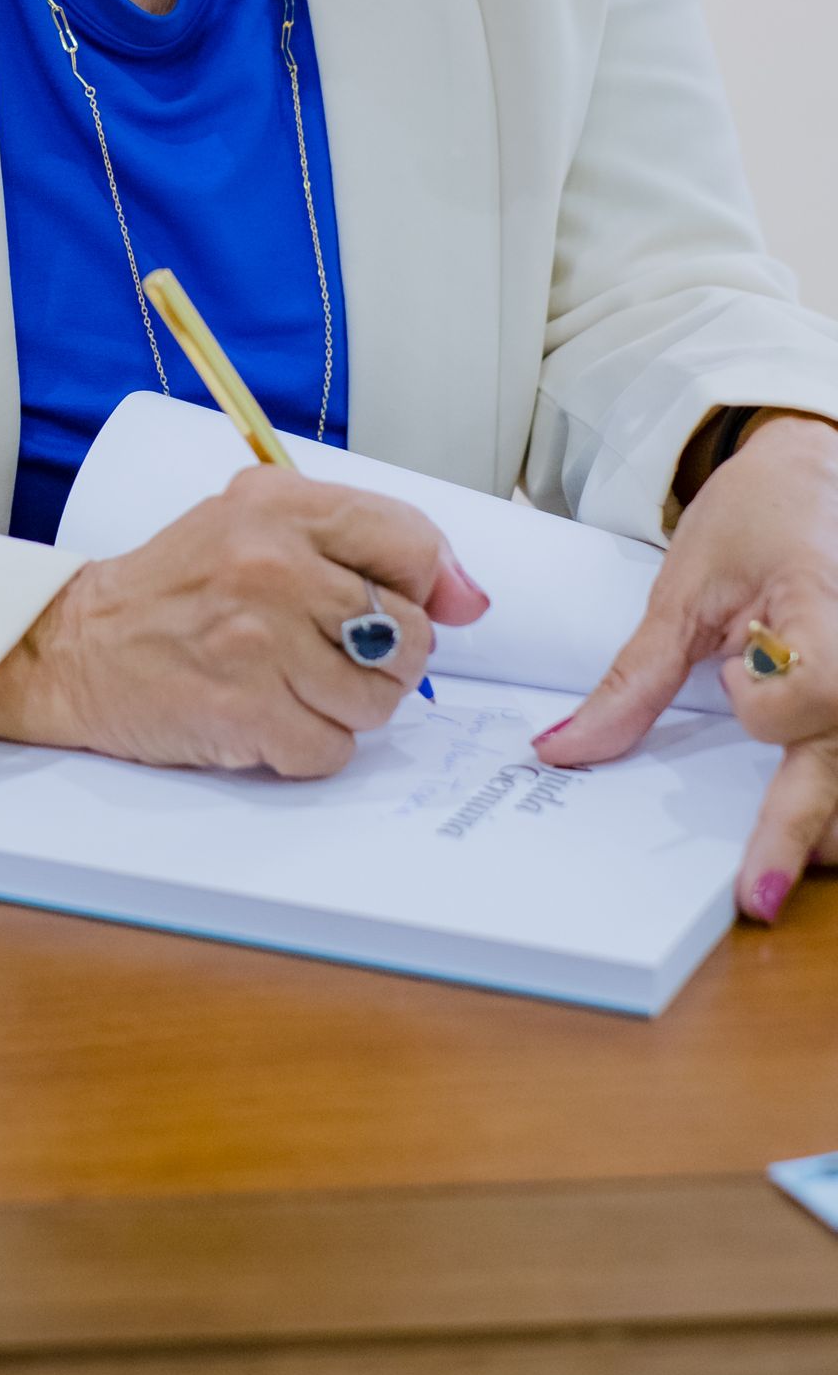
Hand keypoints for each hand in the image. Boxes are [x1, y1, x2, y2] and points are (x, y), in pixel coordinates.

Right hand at [0, 470, 490, 776]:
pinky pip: (332, 750)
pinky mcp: (246, 712)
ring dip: (345, 709)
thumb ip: (364, 545)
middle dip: (381, 660)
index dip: (422, 587)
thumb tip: (470, 599)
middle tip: (322, 653)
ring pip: (379, 701)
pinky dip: (307, 747)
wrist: (75, 647)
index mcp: (281, 506)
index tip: (394, 603)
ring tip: (288, 685)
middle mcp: (274, 565)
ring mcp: (260, 642)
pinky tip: (264, 717)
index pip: (413, 543)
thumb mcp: (259, 527)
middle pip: (408, 636)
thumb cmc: (178, 589)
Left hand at [533, 416, 837, 922]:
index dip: (774, 703)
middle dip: (800, 829)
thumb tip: (563, 751)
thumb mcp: (684, 587)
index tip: (734, 689)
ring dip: (822, 822)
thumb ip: (636, 677)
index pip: (818, 684)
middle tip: (753, 896)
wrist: (814, 478)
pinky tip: (801, 828)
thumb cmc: (755, 519)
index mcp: (822, 609)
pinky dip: (828, 798)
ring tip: (774, 865)